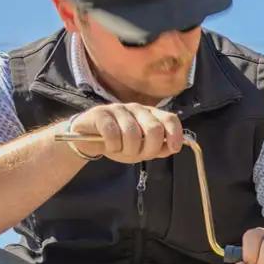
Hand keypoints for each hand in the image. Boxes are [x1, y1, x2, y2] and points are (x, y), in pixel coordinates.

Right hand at [65, 103, 182, 162]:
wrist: (88, 140)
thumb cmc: (120, 143)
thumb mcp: (142, 149)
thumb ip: (160, 148)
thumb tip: (175, 147)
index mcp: (151, 115)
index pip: (170, 119)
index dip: (175, 134)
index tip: (174, 148)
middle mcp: (137, 109)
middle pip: (154, 128)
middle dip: (148, 148)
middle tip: (137, 154)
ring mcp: (119, 109)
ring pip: (132, 133)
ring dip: (127, 149)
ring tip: (120, 150)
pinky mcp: (101, 113)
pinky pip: (112, 133)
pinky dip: (113, 146)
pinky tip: (109, 146)